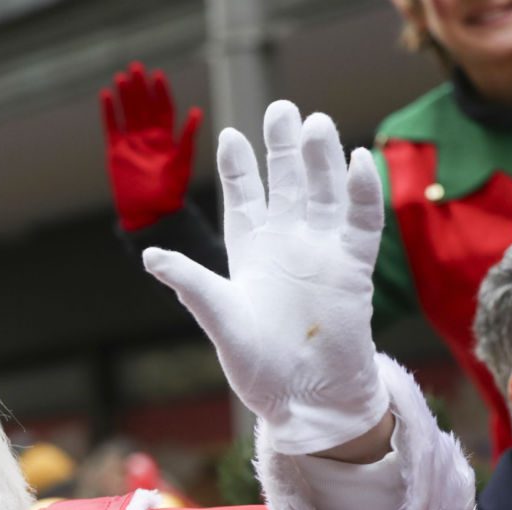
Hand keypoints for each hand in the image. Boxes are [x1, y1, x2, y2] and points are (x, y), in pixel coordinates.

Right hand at [101, 62, 201, 230]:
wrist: (149, 214)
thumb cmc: (170, 194)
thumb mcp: (182, 164)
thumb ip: (187, 138)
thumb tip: (197, 111)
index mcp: (166, 139)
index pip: (163, 109)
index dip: (161, 92)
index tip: (157, 75)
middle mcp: (149, 138)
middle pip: (144, 107)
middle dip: (140, 87)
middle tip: (136, 67)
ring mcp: (131, 143)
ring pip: (127, 113)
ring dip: (125, 95)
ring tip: (121, 76)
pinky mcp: (116, 152)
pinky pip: (111, 127)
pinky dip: (108, 112)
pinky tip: (105, 95)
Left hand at [142, 101, 389, 455]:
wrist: (306, 400)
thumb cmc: (258, 367)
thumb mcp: (219, 322)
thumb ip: (191, 285)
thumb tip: (150, 256)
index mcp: (249, 254)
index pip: (243, 199)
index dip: (238, 168)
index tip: (230, 133)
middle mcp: (286, 246)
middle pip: (286, 183)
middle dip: (283, 147)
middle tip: (282, 108)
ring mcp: (321, 253)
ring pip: (323, 193)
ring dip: (320, 160)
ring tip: (315, 123)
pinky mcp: (353, 268)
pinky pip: (360, 222)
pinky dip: (360, 192)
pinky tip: (356, 161)